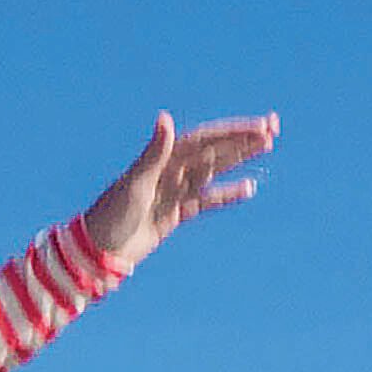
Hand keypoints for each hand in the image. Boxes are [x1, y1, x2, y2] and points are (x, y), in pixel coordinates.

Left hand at [82, 113, 279, 272]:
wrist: (97, 252)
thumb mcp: (135, 183)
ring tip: (267, 147)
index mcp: (162, 159)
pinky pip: (204, 201)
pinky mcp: (173, 214)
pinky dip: (225, 194)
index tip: (260, 127)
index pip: (205, 140)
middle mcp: (169, 170)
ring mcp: (172, 191)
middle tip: (273, 129)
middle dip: (242, 140)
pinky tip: (247, 188)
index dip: (233, 132)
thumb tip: (166, 119)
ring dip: (239, 159)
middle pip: (213, 150)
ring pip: (213, 171)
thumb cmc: (110, 215)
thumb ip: (155, 152)